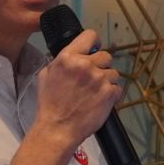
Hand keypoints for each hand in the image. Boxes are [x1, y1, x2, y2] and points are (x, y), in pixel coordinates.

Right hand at [32, 27, 122, 144]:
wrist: (57, 128)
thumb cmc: (49, 104)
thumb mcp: (46, 75)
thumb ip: (61, 62)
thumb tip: (73, 56)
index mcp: (68, 57)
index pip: (90, 36)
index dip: (94, 43)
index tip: (93, 50)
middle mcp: (85, 65)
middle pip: (106, 55)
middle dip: (101, 65)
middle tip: (93, 78)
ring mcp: (99, 79)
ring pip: (113, 72)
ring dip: (107, 81)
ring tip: (96, 92)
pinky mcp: (109, 93)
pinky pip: (117, 88)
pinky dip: (112, 94)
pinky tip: (100, 101)